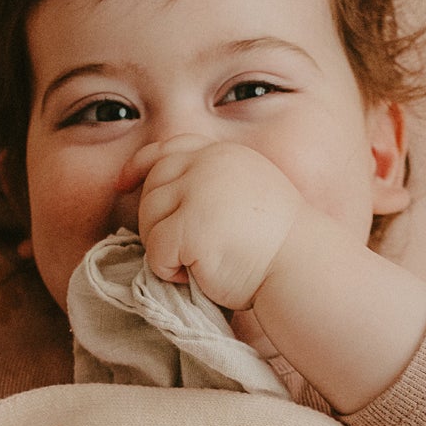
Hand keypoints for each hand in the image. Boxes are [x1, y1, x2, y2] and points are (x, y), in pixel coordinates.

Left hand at [123, 135, 305, 310]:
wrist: (302, 268)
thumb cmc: (277, 246)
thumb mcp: (246, 195)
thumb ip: (210, 184)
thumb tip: (159, 190)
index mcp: (224, 155)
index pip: (169, 149)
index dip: (139, 165)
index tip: (123, 184)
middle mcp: (209, 165)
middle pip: (152, 187)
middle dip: (155, 221)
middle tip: (182, 251)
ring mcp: (199, 192)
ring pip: (149, 219)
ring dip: (164, 249)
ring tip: (198, 264)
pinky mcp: (190, 225)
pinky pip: (156, 249)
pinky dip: (168, 270)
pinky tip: (198, 275)